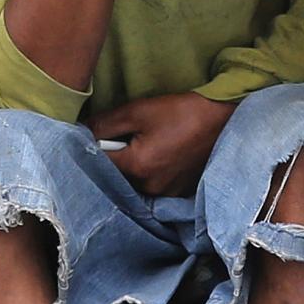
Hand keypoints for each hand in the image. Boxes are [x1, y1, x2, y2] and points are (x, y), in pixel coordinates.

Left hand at [89, 93, 234, 196]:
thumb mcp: (138, 111)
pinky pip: (153, 186)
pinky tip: (162, 157)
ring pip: (134, 183)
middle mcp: (150, 187)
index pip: (98, 162)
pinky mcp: (179, 193)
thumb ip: (104, 124)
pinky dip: (151, 174)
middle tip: (128, 137)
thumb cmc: (182, 111)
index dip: (94, 147)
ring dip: (133, 168)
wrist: (224, 120)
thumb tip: (79, 132)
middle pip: (115, 176)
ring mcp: (166, 193)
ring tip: (148, 146)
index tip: (100, 134)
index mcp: (137, 166)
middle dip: (115, 158)